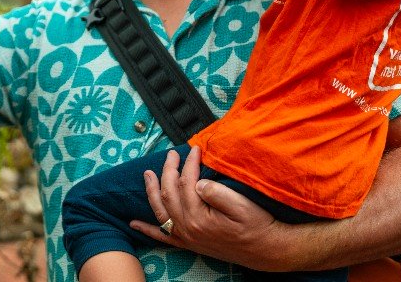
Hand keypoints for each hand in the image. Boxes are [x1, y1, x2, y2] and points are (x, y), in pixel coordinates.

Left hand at [129, 146, 288, 270]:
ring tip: (147, 174)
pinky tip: (134, 224)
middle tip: (172, 154)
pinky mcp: (188, 244)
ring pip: (160, 211)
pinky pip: (162, 236)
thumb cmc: (257, 226)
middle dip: (168, 170)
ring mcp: (186, 237)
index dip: (190, 163)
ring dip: (152, 191)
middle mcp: (187, 227)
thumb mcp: (242, 205)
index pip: (187, 182)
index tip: (195, 149)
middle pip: (169, 193)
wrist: (266, 251)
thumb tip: (198, 182)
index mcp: (199, 216)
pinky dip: (146, 229)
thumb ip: (217, 192)